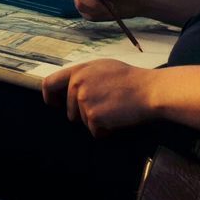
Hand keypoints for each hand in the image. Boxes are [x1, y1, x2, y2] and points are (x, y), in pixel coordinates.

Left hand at [41, 60, 156, 137]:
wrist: (149, 90)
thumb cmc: (131, 79)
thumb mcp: (103, 67)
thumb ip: (84, 76)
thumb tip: (71, 86)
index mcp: (79, 70)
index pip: (49, 83)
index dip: (50, 97)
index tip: (55, 104)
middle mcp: (77, 83)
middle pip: (69, 110)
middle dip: (84, 115)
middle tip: (105, 110)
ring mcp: (84, 100)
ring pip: (83, 121)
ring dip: (97, 122)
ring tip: (114, 110)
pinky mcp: (93, 116)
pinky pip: (95, 131)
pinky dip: (105, 130)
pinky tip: (118, 119)